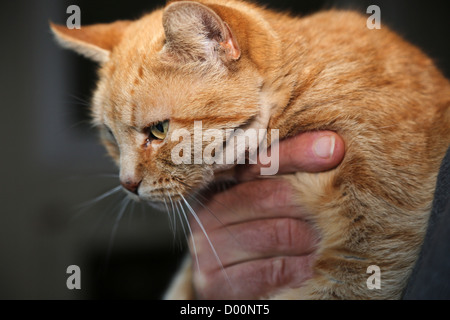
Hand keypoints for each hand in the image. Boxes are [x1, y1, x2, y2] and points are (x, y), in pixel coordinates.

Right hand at [188, 131, 344, 298]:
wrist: (221, 287)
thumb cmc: (250, 235)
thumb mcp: (260, 199)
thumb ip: (285, 168)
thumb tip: (331, 145)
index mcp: (214, 186)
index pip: (259, 162)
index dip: (297, 153)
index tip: (333, 148)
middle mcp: (205, 214)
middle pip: (275, 195)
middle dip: (312, 204)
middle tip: (331, 213)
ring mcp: (206, 250)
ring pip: (282, 232)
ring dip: (312, 239)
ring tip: (319, 240)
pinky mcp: (215, 283)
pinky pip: (276, 269)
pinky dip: (302, 267)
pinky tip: (308, 265)